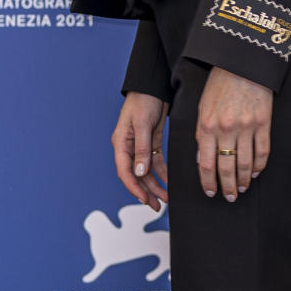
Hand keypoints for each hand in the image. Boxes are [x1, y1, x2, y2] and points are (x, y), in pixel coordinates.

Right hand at [112, 91, 168, 210]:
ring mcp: (140, 145)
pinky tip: (169, 183)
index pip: (124, 171)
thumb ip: (141, 148)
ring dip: (155, 186)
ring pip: (146, 172)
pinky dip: (162, 173)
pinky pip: (156, 162)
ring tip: (166, 200)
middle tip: (157, 206)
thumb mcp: (142, 124)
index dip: (133, 188)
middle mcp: (129, 146)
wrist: (153, 84)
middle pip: (136, 175)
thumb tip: (140, 172)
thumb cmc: (143, 99)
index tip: (144, 200)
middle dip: (145, 192)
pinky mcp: (152, 142)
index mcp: (121, 142)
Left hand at [196, 66, 272, 201]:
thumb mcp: (203, 107)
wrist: (241, 63)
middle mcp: (226, 129)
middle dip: (227, 187)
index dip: (208, 183)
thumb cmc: (220, 84)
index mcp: (207, 125)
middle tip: (229, 197)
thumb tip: (203, 159)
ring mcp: (247, 127)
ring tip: (243, 188)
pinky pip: (262, 152)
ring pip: (245, 164)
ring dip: (244, 180)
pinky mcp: (264, 123)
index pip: (206, 164)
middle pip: (226, 169)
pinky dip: (259, 166)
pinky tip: (256, 172)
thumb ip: (202, 133)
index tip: (210, 192)